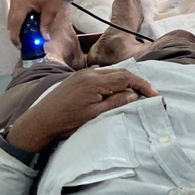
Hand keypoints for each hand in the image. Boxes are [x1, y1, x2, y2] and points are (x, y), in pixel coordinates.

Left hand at [6, 67, 157, 151]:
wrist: (40, 121)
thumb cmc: (66, 122)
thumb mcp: (95, 115)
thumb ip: (116, 103)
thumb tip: (134, 95)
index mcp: (95, 82)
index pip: (126, 78)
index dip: (142, 85)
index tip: (154, 94)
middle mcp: (89, 73)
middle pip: (120, 72)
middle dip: (136, 82)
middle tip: (148, 93)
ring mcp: (82, 74)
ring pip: (110, 73)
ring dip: (124, 81)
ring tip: (135, 93)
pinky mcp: (76, 78)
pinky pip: (100, 75)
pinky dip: (112, 81)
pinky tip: (115, 91)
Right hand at [8, 0, 73, 46]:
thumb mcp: (51, 10)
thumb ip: (45, 25)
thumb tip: (43, 39)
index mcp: (21, 4)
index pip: (15, 24)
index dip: (15, 37)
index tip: (20, 46)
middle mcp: (15, 1)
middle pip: (11, 22)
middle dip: (15, 33)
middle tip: (23, 43)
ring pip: (11, 17)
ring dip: (16, 27)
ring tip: (25, 36)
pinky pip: (14, 12)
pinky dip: (18, 20)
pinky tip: (26, 25)